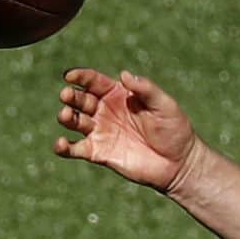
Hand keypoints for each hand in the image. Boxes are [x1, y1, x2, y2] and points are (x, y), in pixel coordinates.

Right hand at [52, 68, 200, 193]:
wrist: (179, 163)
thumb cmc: (174, 130)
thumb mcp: (165, 105)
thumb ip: (146, 89)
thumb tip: (124, 75)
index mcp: (118, 94)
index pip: (93, 81)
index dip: (80, 76)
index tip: (70, 75)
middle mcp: (104, 110)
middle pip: (80, 99)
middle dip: (71, 95)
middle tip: (66, 95)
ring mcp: (100, 132)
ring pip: (74, 121)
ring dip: (66, 117)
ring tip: (68, 116)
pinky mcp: (99, 153)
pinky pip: (75, 149)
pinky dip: (63, 147)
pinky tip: (60, 145)